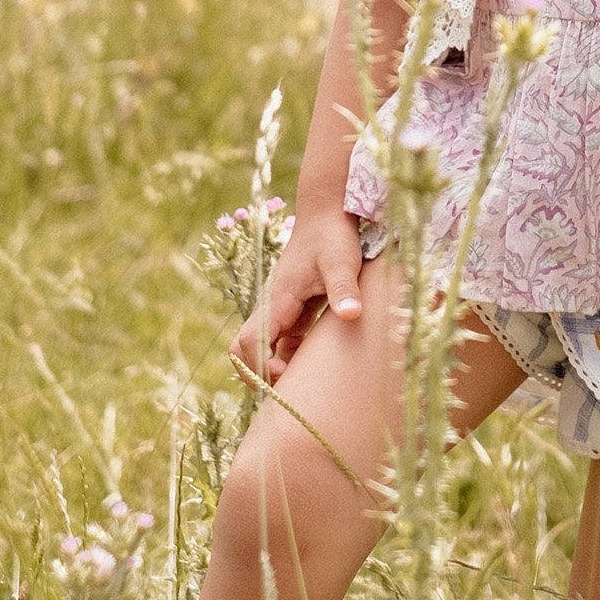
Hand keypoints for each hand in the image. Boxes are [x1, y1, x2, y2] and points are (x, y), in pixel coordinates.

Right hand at [232, 204, 364, 383]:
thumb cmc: (333, 235)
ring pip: (265, 347)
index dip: (258, 367)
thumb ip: (343, 289)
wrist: (328, 211)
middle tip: (292, 387)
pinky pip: (284, 340)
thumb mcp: (341, 262)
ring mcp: (281, 308)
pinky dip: (293, 354)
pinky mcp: (294, 308)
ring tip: (308, 382)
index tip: (284, 376)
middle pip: (247, 349)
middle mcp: (272, 306)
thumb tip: (352, 317)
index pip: (248, 343)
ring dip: (278, 365)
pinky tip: (319, 361)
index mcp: (276, 300)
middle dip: (260, 372)